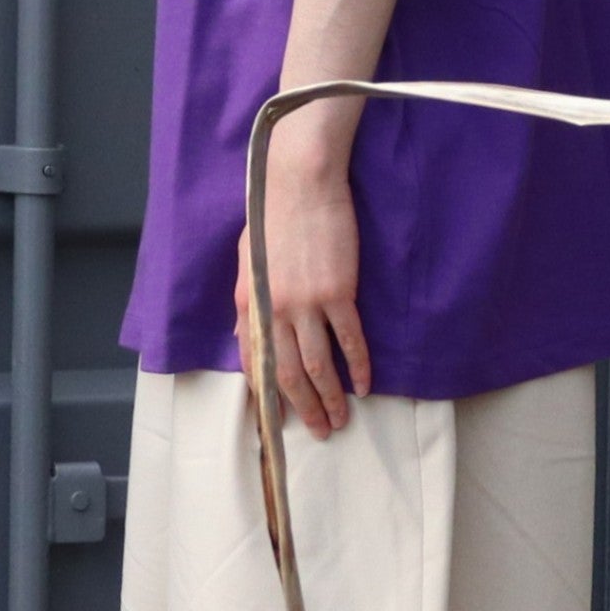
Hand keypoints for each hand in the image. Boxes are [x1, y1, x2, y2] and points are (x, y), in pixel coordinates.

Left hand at [235, 127, 372, 440]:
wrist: (300, 179)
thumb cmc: (273, 213)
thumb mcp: (247, 259)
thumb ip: (248, 301)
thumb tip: (244, 336)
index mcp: (249, 303)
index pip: (256, 362)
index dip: (268, 394)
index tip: (281, 418)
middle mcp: (274, 310)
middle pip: (289, 374)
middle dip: (304, 408)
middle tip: (319, 431)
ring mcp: (307, 303)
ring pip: (319, 365)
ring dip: (331, 398)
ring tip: (342, 419)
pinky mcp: (338, 292)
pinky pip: (350, 340)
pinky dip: (358, 367)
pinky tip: (365, 385)